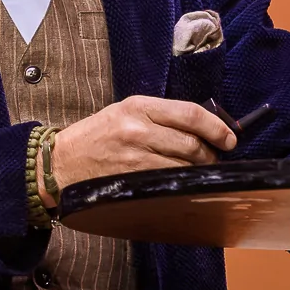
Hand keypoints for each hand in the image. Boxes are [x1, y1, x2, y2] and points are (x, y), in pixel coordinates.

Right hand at [40, 95, 236, 205]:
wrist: (61, 162)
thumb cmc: (96, 136)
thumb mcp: (124, 112)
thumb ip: (159, 117)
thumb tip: (201, 128)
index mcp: (138, 105)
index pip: (190, 113)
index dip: (217, 127)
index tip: (229, 138)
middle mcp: (138, 128)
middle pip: (192, 142)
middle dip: (210, 153)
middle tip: (213, 158)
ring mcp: (135, 156)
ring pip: (184, 165)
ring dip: (197, 171)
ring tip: (196, 171)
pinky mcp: (132, 179)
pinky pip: (169, 182)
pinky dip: (181, 183)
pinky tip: (181, 183)